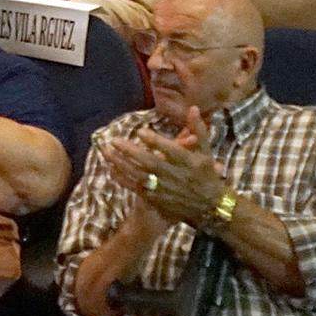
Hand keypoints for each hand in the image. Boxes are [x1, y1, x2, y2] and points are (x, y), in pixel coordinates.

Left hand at [102, 106, 220, 225]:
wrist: (210, 207)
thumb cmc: (206, 174)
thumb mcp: (206, 152)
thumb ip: (198, 130)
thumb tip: (192, 108)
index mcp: (188, 162)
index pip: (170, 151)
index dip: (156, 141)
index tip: (140, 131)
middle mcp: (175, 175)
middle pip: (151, 163)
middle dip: (131, 152)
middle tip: (113, 140)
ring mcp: (164, 188)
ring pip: (140, 176)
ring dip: (121, 164)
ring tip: (105, 151)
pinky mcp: (156, 199)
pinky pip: (136, 188)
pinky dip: (123, 179)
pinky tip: (110, 168)